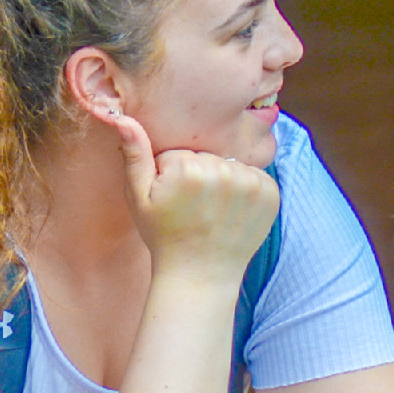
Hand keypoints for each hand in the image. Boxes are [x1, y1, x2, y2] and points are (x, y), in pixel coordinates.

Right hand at [113, 112, 279, 280]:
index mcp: (189, 167)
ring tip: (212, 212)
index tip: (173, 201)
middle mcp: (223, 170)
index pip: (180, 153)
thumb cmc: (164, 236)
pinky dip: (245, 191)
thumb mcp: (138, 196)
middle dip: (198, 176)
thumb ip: (133, 154)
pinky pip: (254, 176)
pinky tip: (231, 213)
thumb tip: (123, 117)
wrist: (200, 275)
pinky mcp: (270, 193)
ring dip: (223, 181)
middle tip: (192, 208)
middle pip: (207, 157)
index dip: (172, 175)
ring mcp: (251, 183)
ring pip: (230, 165)